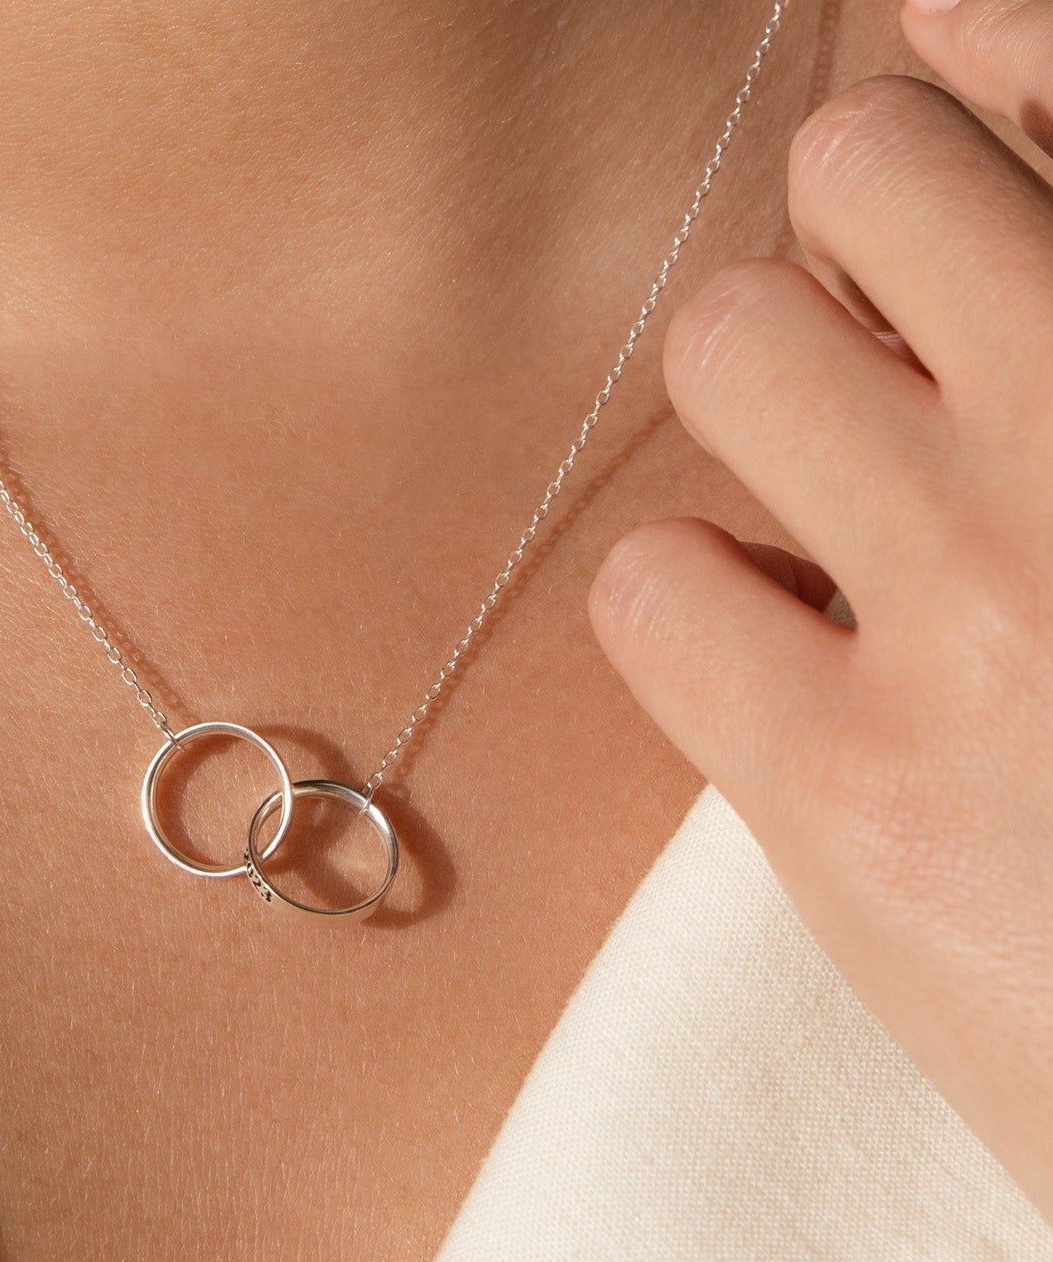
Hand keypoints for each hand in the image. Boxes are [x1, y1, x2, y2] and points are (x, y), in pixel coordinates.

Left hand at [588, 0, 1052, 1221]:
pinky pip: (648, 583)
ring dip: (758, 421)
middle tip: (892, 385)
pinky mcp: (851, 789)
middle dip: (849, 265)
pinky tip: (781, 683)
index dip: (972, 62)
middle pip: (854, 168)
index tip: (940, 83)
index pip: (1051, 56)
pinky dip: (692, 617)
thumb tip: (968, 191)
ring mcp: (988, 600)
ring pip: (727, 343)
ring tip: (834, 534)